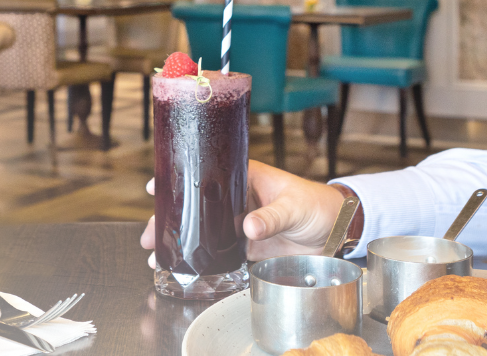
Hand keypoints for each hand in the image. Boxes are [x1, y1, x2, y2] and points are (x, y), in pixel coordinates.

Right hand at [140, 160, 344, 266]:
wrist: (337, 231)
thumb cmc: (318, 205)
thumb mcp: (294, 206)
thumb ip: (272, 216)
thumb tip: (249, 226)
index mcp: (246, 178)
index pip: (207, 174)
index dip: (180, 179)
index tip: (156, 187)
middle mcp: (238, 200)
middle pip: (197, 207)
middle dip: (171, 220)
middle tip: (149, 233)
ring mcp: (241, 224)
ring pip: (204, 232)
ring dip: (182, 243)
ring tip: (158, 255)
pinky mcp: (249, 247)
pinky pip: (221, 253)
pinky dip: (203, 260)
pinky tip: (186, 268)